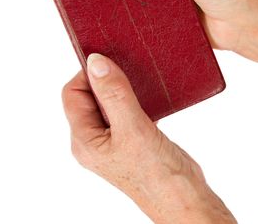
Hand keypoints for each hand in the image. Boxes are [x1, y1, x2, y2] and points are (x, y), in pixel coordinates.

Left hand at [62, 53, 236, 223]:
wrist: (184, 195)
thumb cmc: (156, 174)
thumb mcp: (132, 129)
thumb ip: (113, 94)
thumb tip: (95, 62)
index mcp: (84, 139)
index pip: (73, 94)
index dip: (89, 75)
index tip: (110, 62)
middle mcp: (95, 139)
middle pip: (90, 96)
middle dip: (107, 79)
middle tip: (127, 68)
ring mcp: (114, 138)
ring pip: (110, 101)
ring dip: (122, 88)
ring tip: (138, 80)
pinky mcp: (132, 137)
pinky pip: (126, 109)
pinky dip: (135, 97)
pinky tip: (149, 95)